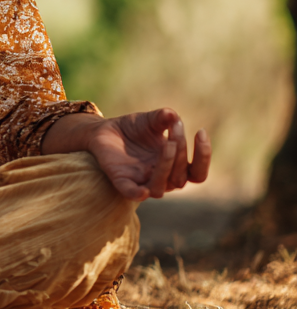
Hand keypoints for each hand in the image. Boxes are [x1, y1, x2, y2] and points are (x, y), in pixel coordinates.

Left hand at [43, 108, 210, 200]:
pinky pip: (131, 193)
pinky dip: (137, 194)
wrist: (104, 130)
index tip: (201, 131)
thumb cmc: (133, 128)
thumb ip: (162, 118)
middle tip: (174, 127)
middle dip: (181, 151)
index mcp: (174, 166)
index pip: (197, 172)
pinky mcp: (121, 181)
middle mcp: (161, 177)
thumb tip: (172, 114)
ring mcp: (141, 181)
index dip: (204, 156)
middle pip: (181, 177)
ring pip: (160, 187)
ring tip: (167, 143)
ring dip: (167, 166)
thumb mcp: (149, 120)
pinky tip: (143, 191)